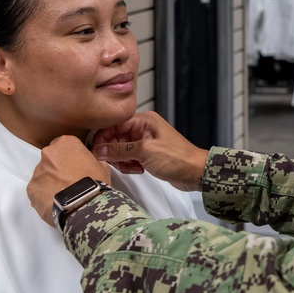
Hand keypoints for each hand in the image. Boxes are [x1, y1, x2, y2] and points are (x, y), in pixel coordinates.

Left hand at [28, 135, 110, 223]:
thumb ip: (92, 161)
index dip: (69, 158)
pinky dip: (44, 196)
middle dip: (57, 170)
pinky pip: (37, 191)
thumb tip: (90, 166)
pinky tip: (56, 203)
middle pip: (51, 160)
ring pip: (43, 176)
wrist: (84, 205)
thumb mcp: (102, 167)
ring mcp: (38, 171)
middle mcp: (49, 154)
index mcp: (66, 144)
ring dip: (51, 183)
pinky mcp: (31, 188)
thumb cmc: (95, 184)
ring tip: (63, 196)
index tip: (74, 167)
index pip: (63, 146)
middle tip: (69, 182)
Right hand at [91, 111, 208, 191]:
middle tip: (120, 163)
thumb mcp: (145, 151)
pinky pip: (129, 158)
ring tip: (134, 167)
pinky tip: (140, 169)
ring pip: (121, 150)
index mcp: (143, 120)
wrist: (195, 172)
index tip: (98, 152)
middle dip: (115, 153)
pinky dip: (130, 165)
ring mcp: (145, 142)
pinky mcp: (147, 154)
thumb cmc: (177, 158)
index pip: (113, 124)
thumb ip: (120, 150)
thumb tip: (99, 150)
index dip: (103, 138)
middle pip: (115, 138)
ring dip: (123, 161)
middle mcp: (143, 128)